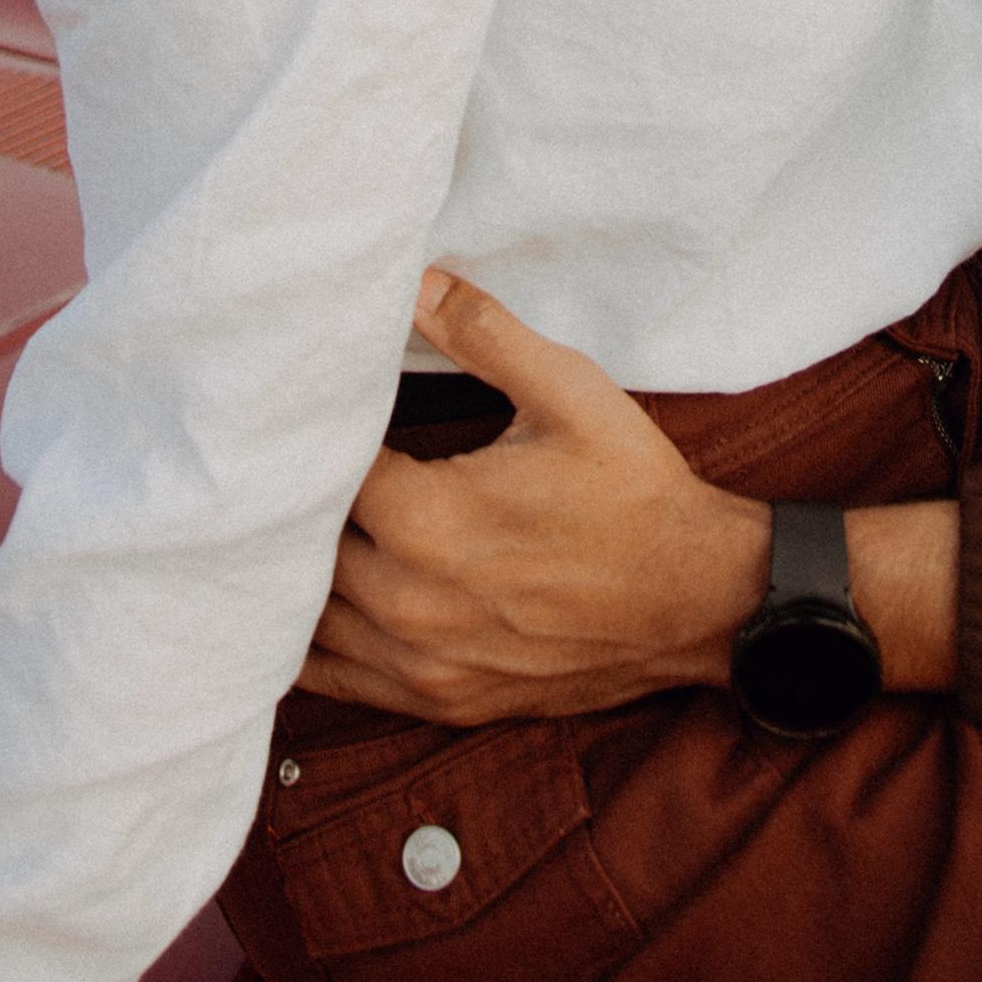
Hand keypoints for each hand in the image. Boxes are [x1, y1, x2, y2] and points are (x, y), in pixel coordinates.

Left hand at [300, 271, 770, 719]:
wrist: (697, 601)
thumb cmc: (633, 491)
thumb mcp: (568, 391)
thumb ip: (483, 333)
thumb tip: (415, 282)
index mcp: (427, 519)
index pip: (319, 472)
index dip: (306, 437)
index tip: (303, 408)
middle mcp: (407, 600)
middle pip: (300, 547)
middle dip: (293, 502)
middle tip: (285, 461)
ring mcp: (421, 661)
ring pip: (308, 619)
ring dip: (292, 576)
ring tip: (285, 528)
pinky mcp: (440, 699)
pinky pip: (339, 681)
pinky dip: (310, 646)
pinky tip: (299, 611)